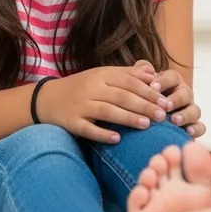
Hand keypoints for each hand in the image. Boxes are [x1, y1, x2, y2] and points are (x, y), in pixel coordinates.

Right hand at [37, 64, 169, 143]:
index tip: (165, 100)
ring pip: (107, 110)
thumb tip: (152, 72)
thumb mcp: (101, 75)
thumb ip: (126, 74)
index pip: (128, 81)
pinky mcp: (71, 122)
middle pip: (121, 96)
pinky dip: (102, 133)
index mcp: (100, 75)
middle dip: (144, 105)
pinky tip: (117, 139)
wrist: (45, 99)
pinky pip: (87, 128)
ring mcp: (80, 105)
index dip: (148, 90)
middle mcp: (91, 88)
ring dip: (128, 117)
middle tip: (162, 115)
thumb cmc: (80, 88)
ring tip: (146, 125)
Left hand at [135, 61, 204, 138]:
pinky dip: (195, 129)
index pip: (172, 77)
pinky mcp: (193, 127)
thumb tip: (146, 68)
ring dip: (186, 115)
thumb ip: (141, 72)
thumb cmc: (144, 97)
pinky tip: (187, 132)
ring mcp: (190, 110)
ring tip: (174, 120)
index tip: (153, 86)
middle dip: (176, 99)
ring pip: (195, 110)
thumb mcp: (140, 83)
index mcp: (172, 82)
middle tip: (165, 105)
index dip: (164, 81)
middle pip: (186, 93)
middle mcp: (184, 95)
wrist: (146, 118)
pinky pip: (200, 127)